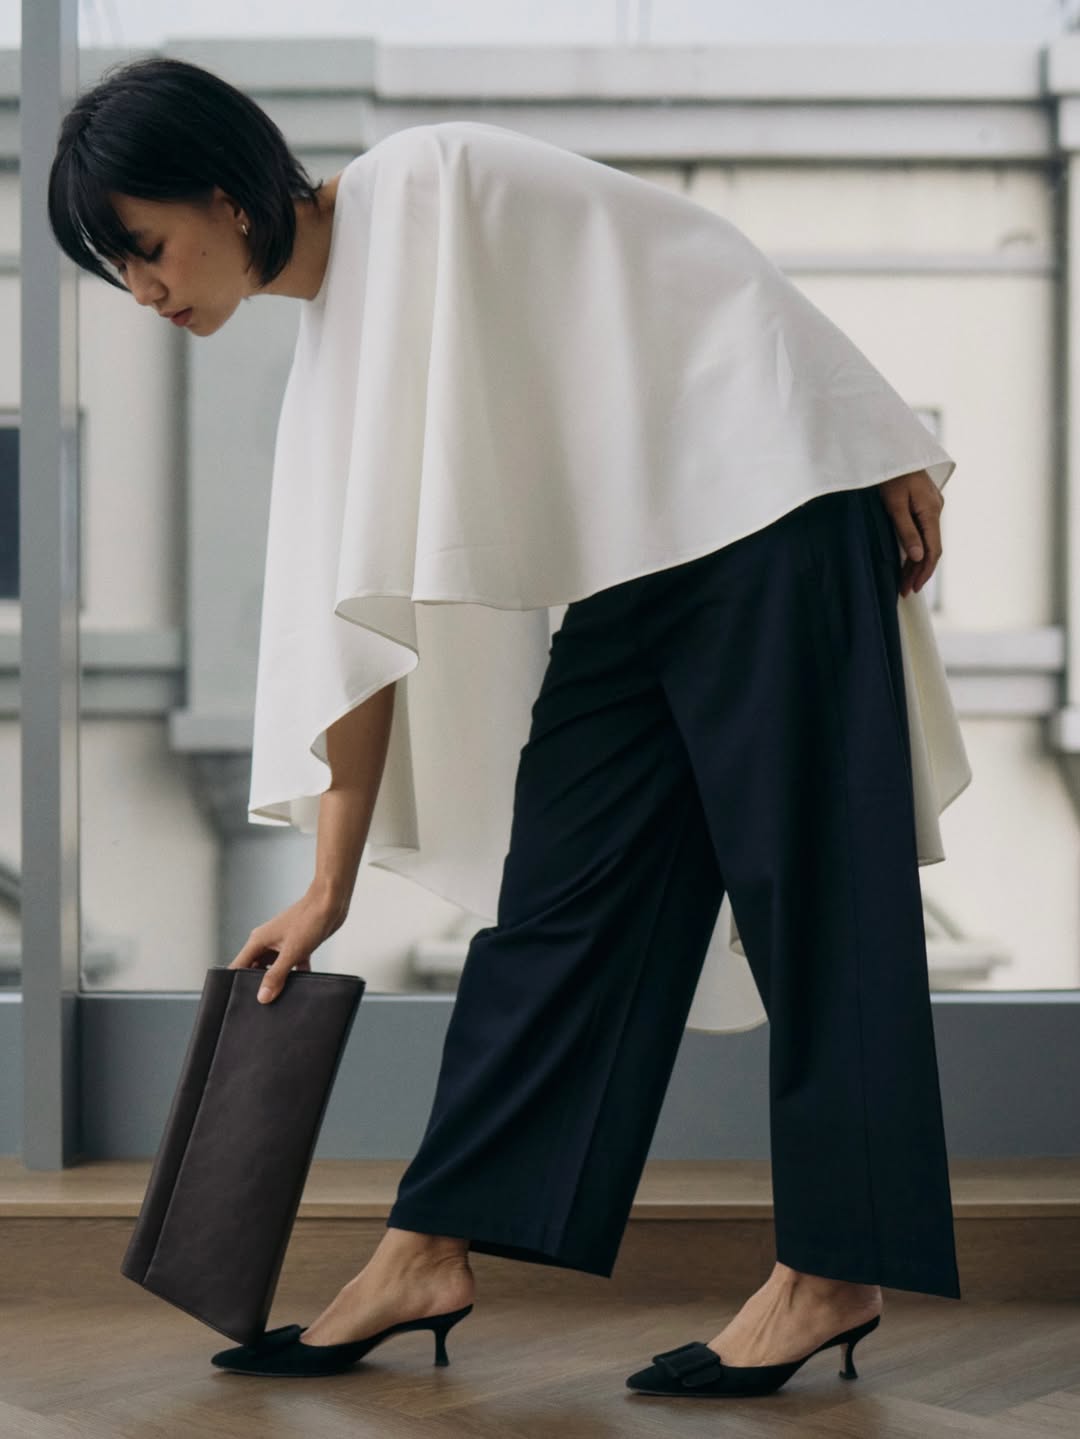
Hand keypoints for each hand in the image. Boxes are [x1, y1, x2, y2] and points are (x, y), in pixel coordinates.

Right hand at [228, 889, 347, 1002]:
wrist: (331, 903)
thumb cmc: (308, 919)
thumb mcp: (291, 953)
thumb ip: (275, 975)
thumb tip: (262, 996)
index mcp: (258, 941)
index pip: (238, 965)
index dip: (235, 982)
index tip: (239, 999)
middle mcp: (267, 942)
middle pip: (255, 968)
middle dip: (258, 984)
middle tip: (263, 1004)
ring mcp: (283, 944)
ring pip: (274, 968)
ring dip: (278, 980)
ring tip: (281, 998)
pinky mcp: (298, 946)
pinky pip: (292, 965)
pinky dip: (296, 974)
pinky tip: (303, 986)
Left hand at [875, 468, 944, 598]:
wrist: (890, 450)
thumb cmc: (889, 475)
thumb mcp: (894, 504)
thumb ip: (907, 531)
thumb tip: (920, 557)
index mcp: (931, 510)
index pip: (933, 549)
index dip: (924, 571)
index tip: (913, 587)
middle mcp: (936, 509)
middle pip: (932, 547)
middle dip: (919, 571)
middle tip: (905, 591)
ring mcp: (932, 506)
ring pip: (928, 540)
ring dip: (917, 561)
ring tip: (904, 582)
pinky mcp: (925, 504)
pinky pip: (924, 531)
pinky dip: (916, 547)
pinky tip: (908, 560)